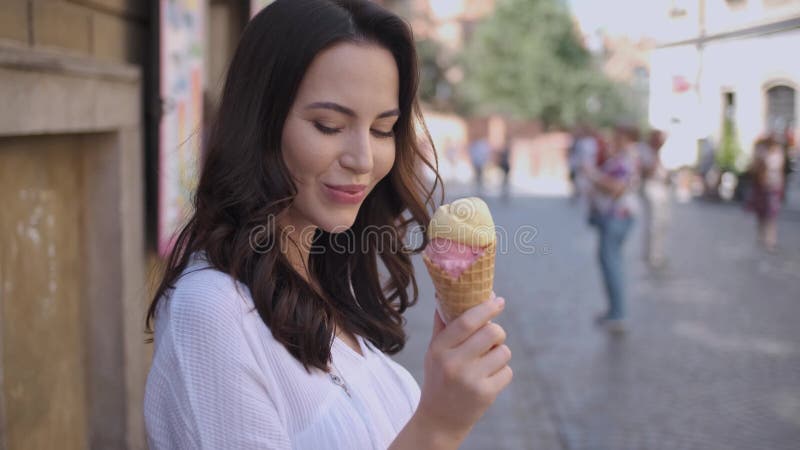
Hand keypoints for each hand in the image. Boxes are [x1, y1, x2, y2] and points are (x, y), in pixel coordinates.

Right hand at [414, 293, 512, 445]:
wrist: (439, 419)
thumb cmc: (438, 378)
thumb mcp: (434, 352)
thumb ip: (443, 325)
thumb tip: (446, 294)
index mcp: (439, 348)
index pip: (467, 321)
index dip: (486, 307)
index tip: (498, 300)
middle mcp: (454, 363)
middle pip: (492, 332)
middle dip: (497, 332)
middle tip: (492, 338)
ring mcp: (471, 380)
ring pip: (504, 351)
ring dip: (499, 354)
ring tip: (486, 363)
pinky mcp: (486, 394)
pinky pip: (507, 371)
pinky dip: (502, 372)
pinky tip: (488, 379)